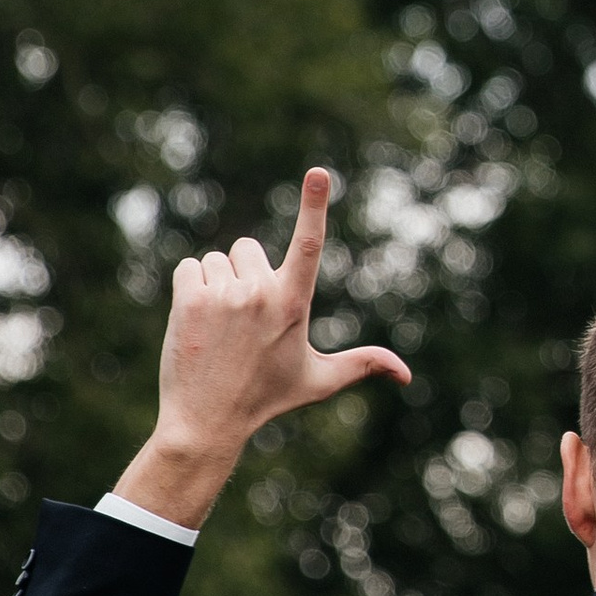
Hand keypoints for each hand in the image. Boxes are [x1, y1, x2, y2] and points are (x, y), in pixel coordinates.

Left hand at [111, 168, 409, 528]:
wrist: (206, 422)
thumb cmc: (266, 398)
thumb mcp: (319, 381)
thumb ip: (363, 364)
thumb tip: (407, 374)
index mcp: (294, 303)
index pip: (310, 244)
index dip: (316, 205)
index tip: (319, 173)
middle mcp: (261, 294)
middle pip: (248, 249)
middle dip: (245, 275)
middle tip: (243, 321)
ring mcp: (224, 296)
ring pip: (217, 261)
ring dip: (217, 285)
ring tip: (218, 327)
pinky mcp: (189, 300)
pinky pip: (190, 268)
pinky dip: (190, 288)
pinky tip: (196, 322)